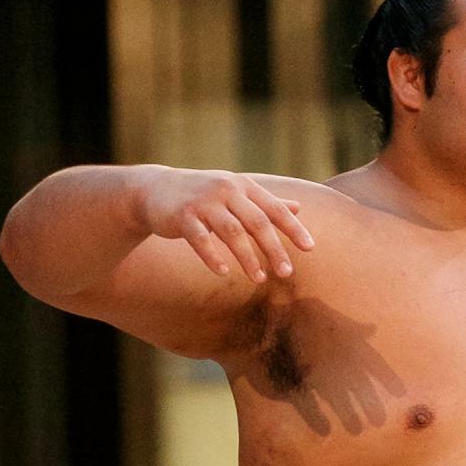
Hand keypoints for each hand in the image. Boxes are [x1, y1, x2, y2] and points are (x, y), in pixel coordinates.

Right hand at [135, 168, 313, 285]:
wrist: (156, 190)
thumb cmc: (202, 196)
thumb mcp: (236, 194)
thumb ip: (265, 202)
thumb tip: (298, 208)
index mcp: (243, 186)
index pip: (274, 208)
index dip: (293, 228)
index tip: (310, 248)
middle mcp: (226, 190)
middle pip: (257, 222)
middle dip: (274, 248)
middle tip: (287, 272)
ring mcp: (204, 202)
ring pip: (232, 232)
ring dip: (247, 257)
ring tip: (259, 278)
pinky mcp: (183, 216)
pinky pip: (201, 239)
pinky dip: (213, 257)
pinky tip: (223, 272)